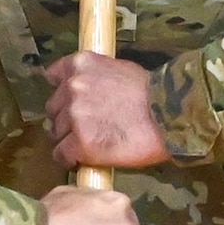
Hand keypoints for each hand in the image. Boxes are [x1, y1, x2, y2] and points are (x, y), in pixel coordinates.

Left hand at [45, 53, 171, 168]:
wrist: (170, 116)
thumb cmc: (153, 93)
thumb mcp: (119, 69)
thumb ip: (96, 77)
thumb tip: (88, 92)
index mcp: (80, 64)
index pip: (53, 76)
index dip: (63, 93)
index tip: (71, 102)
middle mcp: (72, 87)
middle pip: (53, 109)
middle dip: (66, 119)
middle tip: (86, 128)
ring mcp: (74, 115)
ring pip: (56, 133)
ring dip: (69, 140)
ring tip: (91, 145)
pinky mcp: (80, 143)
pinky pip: (61, 155)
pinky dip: (71, 159)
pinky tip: (85, 160)